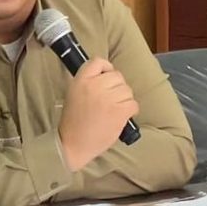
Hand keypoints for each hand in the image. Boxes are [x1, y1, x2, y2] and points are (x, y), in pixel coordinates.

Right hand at [58, 57, 139, 171]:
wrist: (73, 144)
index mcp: (81, 80)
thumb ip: (89, 81)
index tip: (106, 78)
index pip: (99, 61)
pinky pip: (133, 104)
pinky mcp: (119, 112)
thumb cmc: (74, 121)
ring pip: (127, 90)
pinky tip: (120, 117)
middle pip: (117, 76)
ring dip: (124, 100)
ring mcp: (108, 98)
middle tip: (110, 100)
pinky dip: (130, 111)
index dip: (106, 69)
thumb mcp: (74, 93)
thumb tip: (108, 74)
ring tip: (114, 110)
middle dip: (117, 87)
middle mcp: (95, 86)